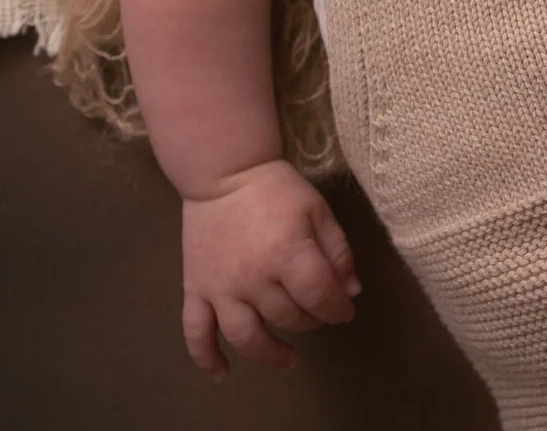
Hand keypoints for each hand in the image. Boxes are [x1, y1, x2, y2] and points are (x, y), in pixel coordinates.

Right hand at [177, 159, 360, 376]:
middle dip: (310, 320)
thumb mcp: (317, 210)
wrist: (222, 172)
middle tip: (315, 311)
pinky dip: (206, 357)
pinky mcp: (195, 289)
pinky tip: (222, 373)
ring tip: (288, 358)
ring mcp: (221, 287)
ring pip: (246, 337)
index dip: (338, 310)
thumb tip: (351, 291)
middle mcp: (253, 277)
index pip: (321, 298)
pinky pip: (196, 331)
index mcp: (288, 253)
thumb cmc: (276, 189)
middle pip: (288, 318)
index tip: (344, 310)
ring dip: (270, 353)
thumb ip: (338, 252)